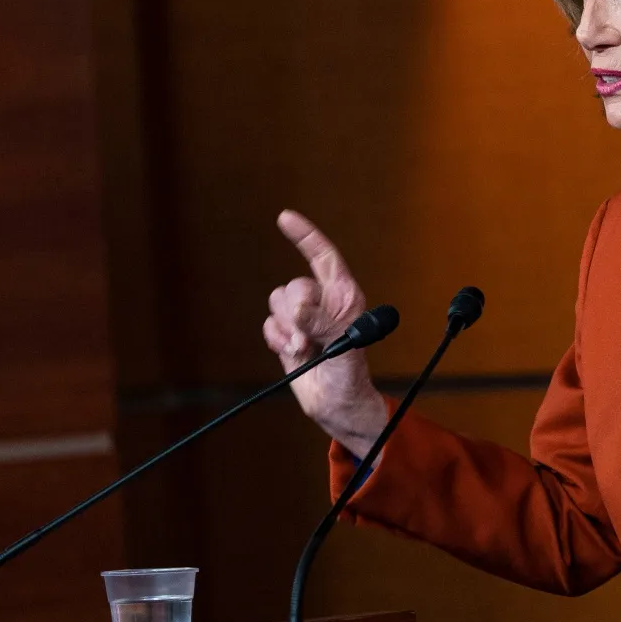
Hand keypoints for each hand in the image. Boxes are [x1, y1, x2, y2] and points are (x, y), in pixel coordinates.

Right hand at [262, 211, 389, 456]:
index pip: (323, 256)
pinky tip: (293, 354)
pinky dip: (277, 339)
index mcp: (343, 295)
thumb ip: (321, 322)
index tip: (284, 218)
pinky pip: (269, 323)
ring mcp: (303, 317)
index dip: (305, 235)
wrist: (336, 404)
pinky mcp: (287, 333)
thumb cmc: (351, 374)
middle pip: (293, 286)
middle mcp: (322, 301)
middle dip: (296, 312)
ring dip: (286, 329)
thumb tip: (297, 308)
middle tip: (309, 338)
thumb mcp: (344, 345)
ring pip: (277, 302)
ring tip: (304, 349)